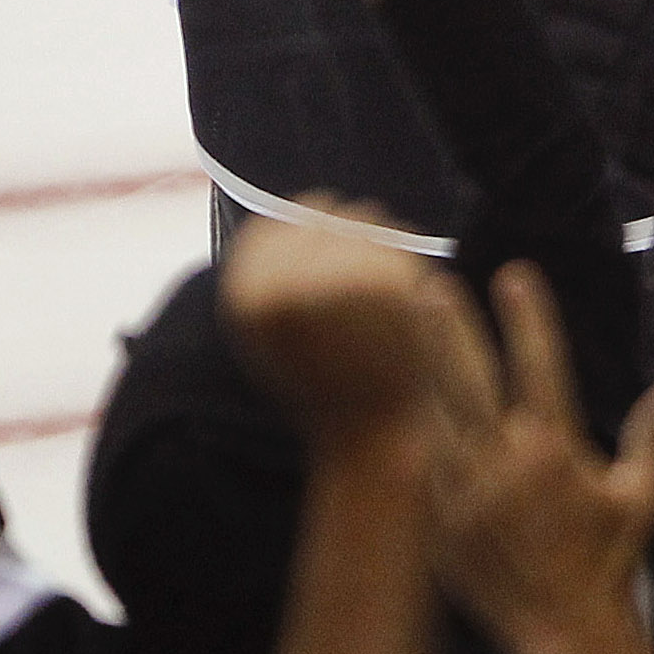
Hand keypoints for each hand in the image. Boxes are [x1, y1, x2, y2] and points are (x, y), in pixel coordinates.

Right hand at [220, 199, 474, 448]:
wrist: (374, 438)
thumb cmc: (321, 390)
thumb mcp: (269, 336)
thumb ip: (264, 279)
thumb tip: (277, 220)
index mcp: (246, 296)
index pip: (272, 227)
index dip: (302, 236)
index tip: (324, 263)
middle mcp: (283, 283)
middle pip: (321, 214)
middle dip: (345, 238)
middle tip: (361, 289)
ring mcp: (336, 279)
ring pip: (365, 221)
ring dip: (379, 246)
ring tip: (379, 303)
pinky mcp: (386, 282)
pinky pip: (400, 244)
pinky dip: (407, 263)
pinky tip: (407, 301)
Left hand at [425, 260, 653, 653]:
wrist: (563, 631)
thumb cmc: (608, 561)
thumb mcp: (642, 498)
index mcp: (554, 451)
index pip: (539, 365)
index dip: (527, 317)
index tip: (515, 275)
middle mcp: (504, 464)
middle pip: (467, 379)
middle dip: (450, 328)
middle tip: (432, 284)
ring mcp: (466, 492)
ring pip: (439, 414)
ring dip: (428, 369)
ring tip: (417, 328)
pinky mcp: (442, 519)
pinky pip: (428, 459)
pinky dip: (426, 424)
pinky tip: (420, 396)